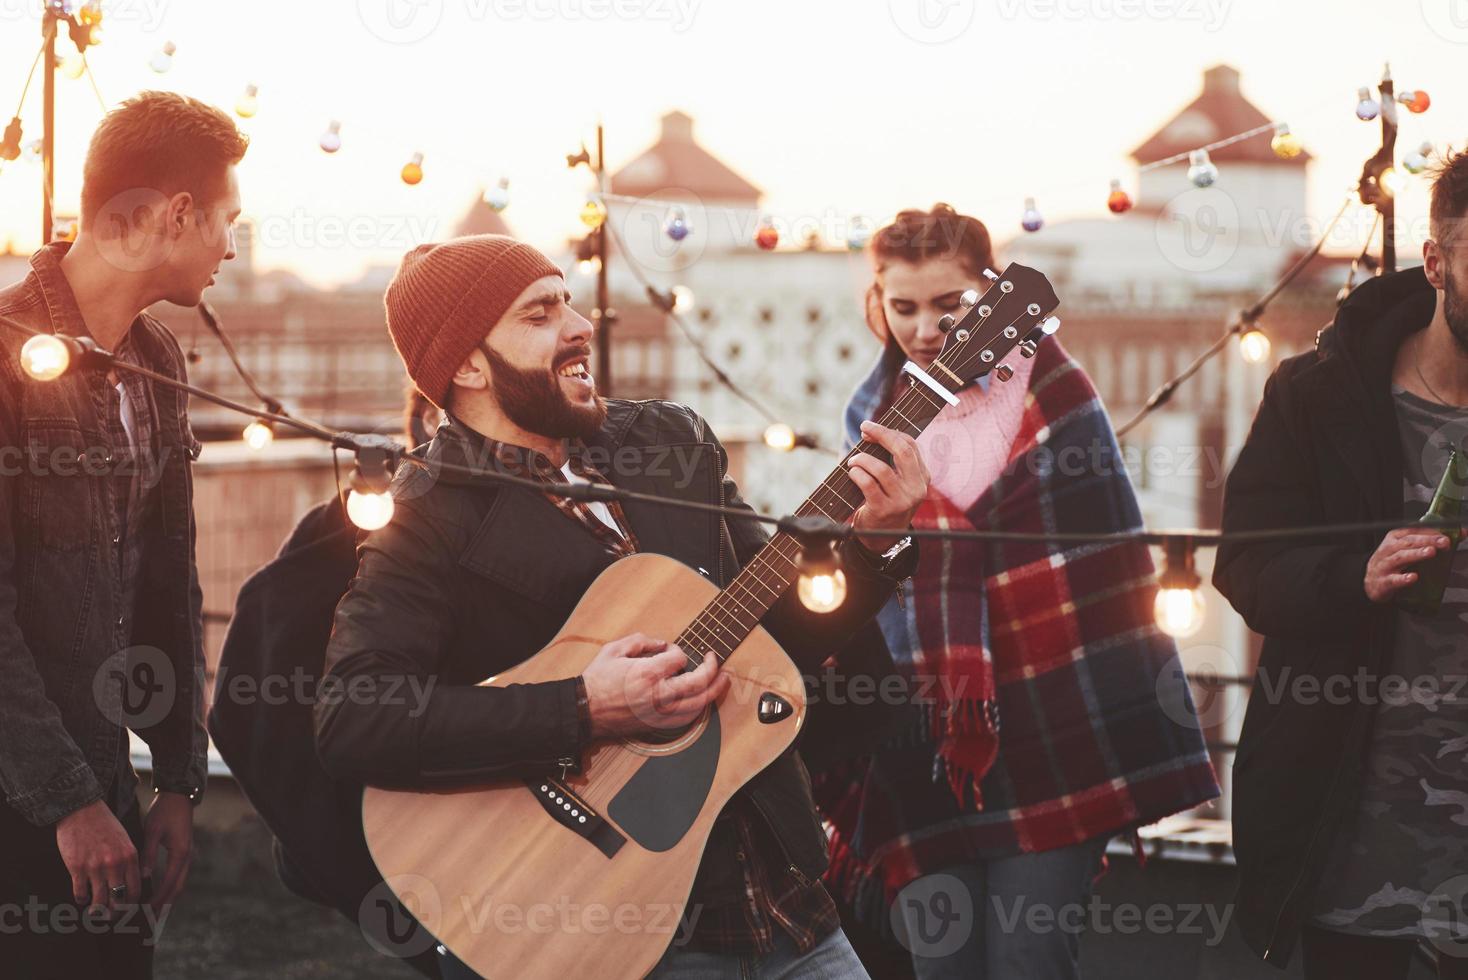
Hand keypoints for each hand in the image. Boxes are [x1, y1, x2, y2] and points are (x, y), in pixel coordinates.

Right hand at [54, 799, 138, 914]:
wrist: (82, 810)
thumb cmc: (104, 824)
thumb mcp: (124, 839)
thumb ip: (128, 859)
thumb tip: (129, 881)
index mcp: (130, 856)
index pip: (135, 889)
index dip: (131, 904)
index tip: (127, 910)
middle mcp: (115, 864)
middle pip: (118, 899)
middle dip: (115, 913)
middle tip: (111, 918)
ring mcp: (95, 867)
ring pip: (99, 900)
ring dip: (97, 910)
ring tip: (95, 913)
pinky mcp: (77, 867)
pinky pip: (80, 892)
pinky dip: (81, 899)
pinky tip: (82, 899)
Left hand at [142, 791, 193, 910]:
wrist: (178, 796)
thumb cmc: (164, 812)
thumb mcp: (153, 831)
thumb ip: (149, 854)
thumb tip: (145, 876)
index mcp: (180, 853)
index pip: (169, 882)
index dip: (159, 898)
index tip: (147, 912)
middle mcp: (186, 857)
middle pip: (178, 887)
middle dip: (165, 905)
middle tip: (152, 921)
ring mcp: (186, 855)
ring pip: (179, 883)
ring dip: (168, 898)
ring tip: (155, 912)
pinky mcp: (182, 853)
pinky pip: (177, 876)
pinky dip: (169, 888)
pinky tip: (159, 893)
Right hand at [582, 633, 729, 737]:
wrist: (586, 710)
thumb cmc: (597, 680)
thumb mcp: (614, 649)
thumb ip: (641, 640)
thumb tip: (662, 644)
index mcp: (647, 673)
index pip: (679, 659)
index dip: (679, 652)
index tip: (671, 651)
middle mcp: (658, 695)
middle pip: (698, 683)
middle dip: (712, 669)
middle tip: (715, 661)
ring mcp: (660, 713)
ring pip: (698, 704)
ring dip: (714, 691)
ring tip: (722, 680)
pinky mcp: (658, 725)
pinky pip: (687, 719)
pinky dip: (700, 708)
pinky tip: (704, 700)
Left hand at [847, 420, 929, 551]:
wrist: (882, 537)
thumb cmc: (886, 502)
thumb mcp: (899, 483)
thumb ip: (893, 462)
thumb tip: (872, 432)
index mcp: (923, 477)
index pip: (910, 446)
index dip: (889, 433)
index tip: (870, 428)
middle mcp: (916, 488)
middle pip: (902, 451)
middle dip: (881, 434)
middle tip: (864, 428)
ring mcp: (901, 500)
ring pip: (881, 468)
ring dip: (862, 459)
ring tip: (853, 461)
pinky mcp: (884, 509)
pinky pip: (868, 484)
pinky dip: (857, 474)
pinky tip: (852, 473)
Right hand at [1364, 527, 1452, 601]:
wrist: (1370, 582)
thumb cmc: (1392, 564)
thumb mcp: (1406, 549)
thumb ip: (1430, 543)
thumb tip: (1460, 535)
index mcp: (1395, 538)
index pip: (1413, 531)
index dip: (1431, 531)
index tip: (1448, 534)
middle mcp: (1389, 550)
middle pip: (1408, 542)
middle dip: (1427, 540)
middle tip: (1444, 541)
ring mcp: (1385, 566)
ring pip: (1400, 558)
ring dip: (1416, 554)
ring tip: (1431, 552)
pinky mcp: (1383, 582)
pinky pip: (1394, 580)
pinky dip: (1403, 579)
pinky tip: (1413, 577)